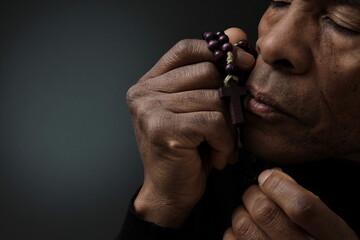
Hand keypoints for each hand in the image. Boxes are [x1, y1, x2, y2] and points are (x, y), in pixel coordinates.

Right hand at [126, 28, 255, 227]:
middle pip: (206, 72)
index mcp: (150, 83)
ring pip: (214, 99)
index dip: (217, 50)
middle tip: (228, 124)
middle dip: (228, 99)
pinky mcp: (162, 128)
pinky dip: (224, 142)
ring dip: (228, 128)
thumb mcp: (200, 107)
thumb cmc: (187, 151)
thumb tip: (235, 33)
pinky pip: (213, 122)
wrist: (170, 192)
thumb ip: (214, 71)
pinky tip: (216, 157)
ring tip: (219, 146)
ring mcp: (149, 109)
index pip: (185, 49)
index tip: (243, 63)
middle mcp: (143, 92)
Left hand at [224, 169, 357, 239]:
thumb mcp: (330, 225)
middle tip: (256, 194)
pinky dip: (233, 232)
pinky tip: (246, 233)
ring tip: (249, 214)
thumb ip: (306, 199)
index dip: (277, 185)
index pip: (300, 206)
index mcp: (333, 237)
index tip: (268, 177)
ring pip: (243, 226)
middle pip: (265, 212)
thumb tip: (273, 176)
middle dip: (254, 194)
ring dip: (241, 212)